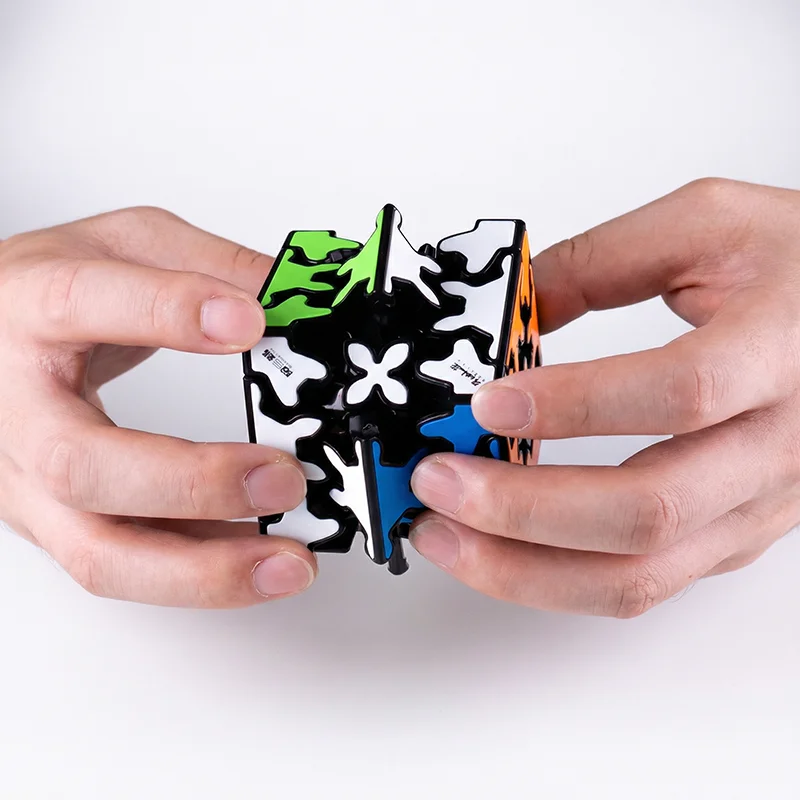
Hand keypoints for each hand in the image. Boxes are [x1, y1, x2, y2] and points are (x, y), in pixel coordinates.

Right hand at [0, 207, 315, 606]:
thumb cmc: (48, 294)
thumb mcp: (124, 244)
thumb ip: (209, 262)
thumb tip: (296, 293)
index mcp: (30, 308)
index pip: (85, 304)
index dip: (168, 312)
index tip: (249, 321)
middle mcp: (19, 407)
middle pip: (83, 466)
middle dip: (197, 482)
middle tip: (285, 477)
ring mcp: (28, 480)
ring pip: (100, 553)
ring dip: (206, 570)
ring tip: (290, 562)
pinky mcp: (54, 524)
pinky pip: (128, 566)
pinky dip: (202, 572)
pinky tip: (260, 562)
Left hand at [410, 178, 799, 616]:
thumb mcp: (706, 225)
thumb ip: (599, 262)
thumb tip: (508, 311)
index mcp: (782, 349)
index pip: (678, 393)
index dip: (575, 403)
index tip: (487, 401)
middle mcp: (781, 445)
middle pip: (647, 510)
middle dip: (522, 509)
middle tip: (438, 483)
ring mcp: (759, 507)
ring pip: (641, 572)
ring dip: (525, 567)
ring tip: (445, 536)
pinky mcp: (735, 537)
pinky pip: (644, 583)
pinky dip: (558, 579)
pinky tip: (500, 552)